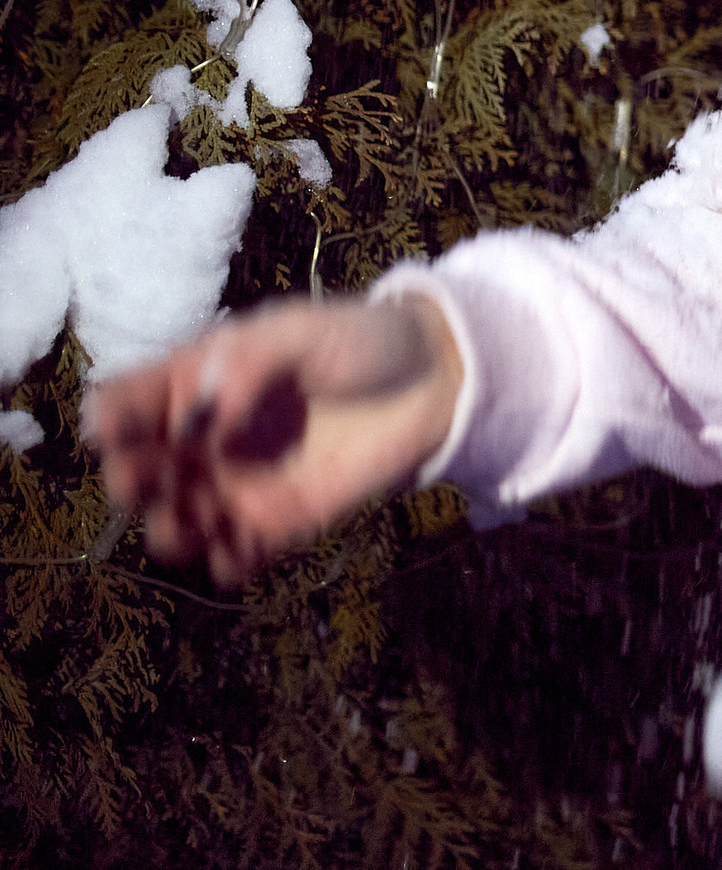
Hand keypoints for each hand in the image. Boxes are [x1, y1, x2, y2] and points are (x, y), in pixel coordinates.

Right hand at [83, 294, 463, 585]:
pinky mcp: (276, 523)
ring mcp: (235, 484)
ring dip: (168, 531)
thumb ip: (250, 364)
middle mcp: (203, 438)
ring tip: (188, 526)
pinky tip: (235, 558)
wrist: (433, 383)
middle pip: (139, 468)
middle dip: (128, 480)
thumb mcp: (301, 333)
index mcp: (196, 383)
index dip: (112, 419)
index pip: (127, 403)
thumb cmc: (360, 343)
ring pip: (175, 520)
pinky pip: (234, 556)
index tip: (116, 431)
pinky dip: (226, 565)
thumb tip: (208, 415)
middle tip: (142, 483)